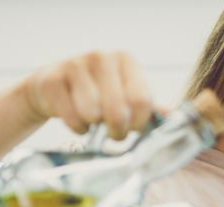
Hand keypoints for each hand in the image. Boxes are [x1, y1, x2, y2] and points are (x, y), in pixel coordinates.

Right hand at [22, 51, 153, 139]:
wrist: (52, 88)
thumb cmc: (96, 94)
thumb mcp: (124, 95)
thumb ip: (147, 106)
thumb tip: (171, 116)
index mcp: (125, 60)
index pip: (141, 100)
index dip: (138, 123)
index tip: (133, 129)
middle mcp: (101, 58)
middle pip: (117, 110)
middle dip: (117, 130)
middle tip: (114, 133)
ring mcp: (75, 65)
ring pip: (92, 114)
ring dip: (94, 127)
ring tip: (92, 121)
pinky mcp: (53, 80)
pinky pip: (72, 118)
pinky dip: (77, 128)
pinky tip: (77, 120)